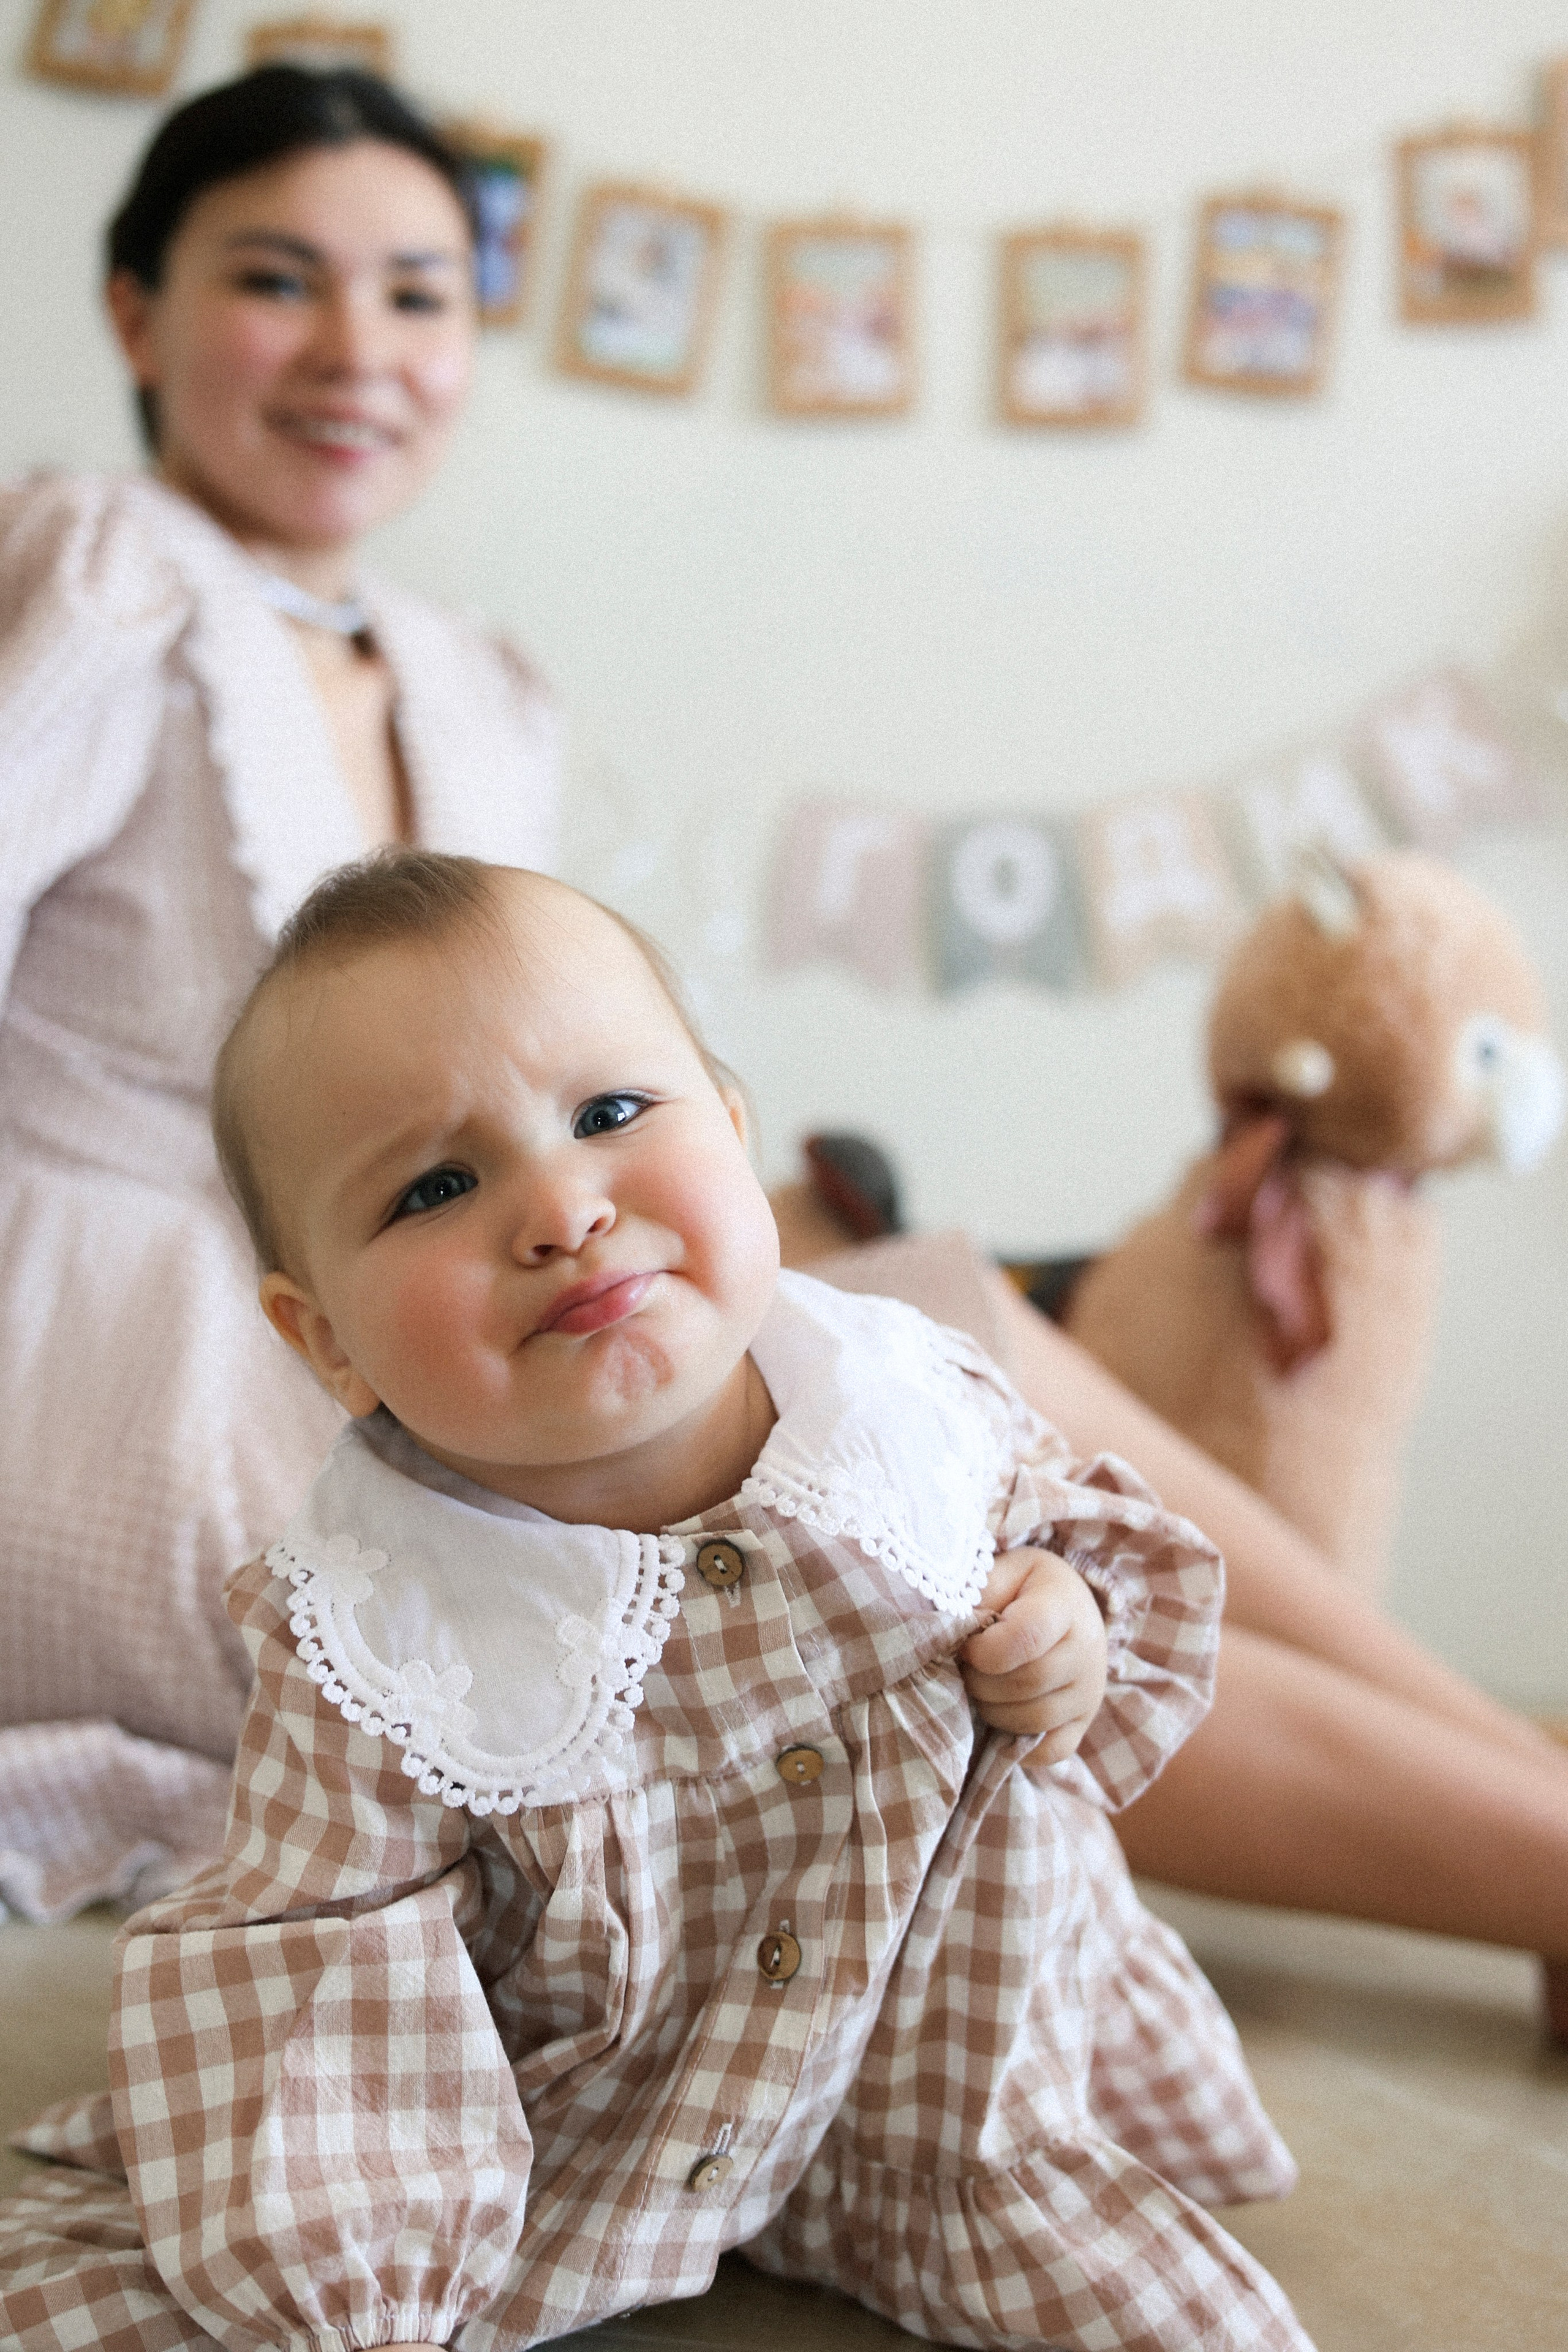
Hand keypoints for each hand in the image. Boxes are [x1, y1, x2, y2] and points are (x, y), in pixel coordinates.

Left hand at [959, 1546, 1108, 1762]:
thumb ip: (976, 1594)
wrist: (1067, 1606)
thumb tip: (948, 1631)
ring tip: (981, 1686)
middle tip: (965, 1668)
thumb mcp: (1001, 1571)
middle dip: (980, 1681)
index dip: (983, 1650)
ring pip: (1032, 1721)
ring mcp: (1090, 1692)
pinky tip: (1000, 1712)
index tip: (966, 1646)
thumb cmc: (1022, 1588)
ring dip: (991, 1709)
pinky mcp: (1083, 1724)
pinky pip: (1049, 1751)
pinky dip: (1015, 1741)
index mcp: (1065, 1603)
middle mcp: (1088, 1650)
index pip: (1027, 1637)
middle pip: (1026, 1684)